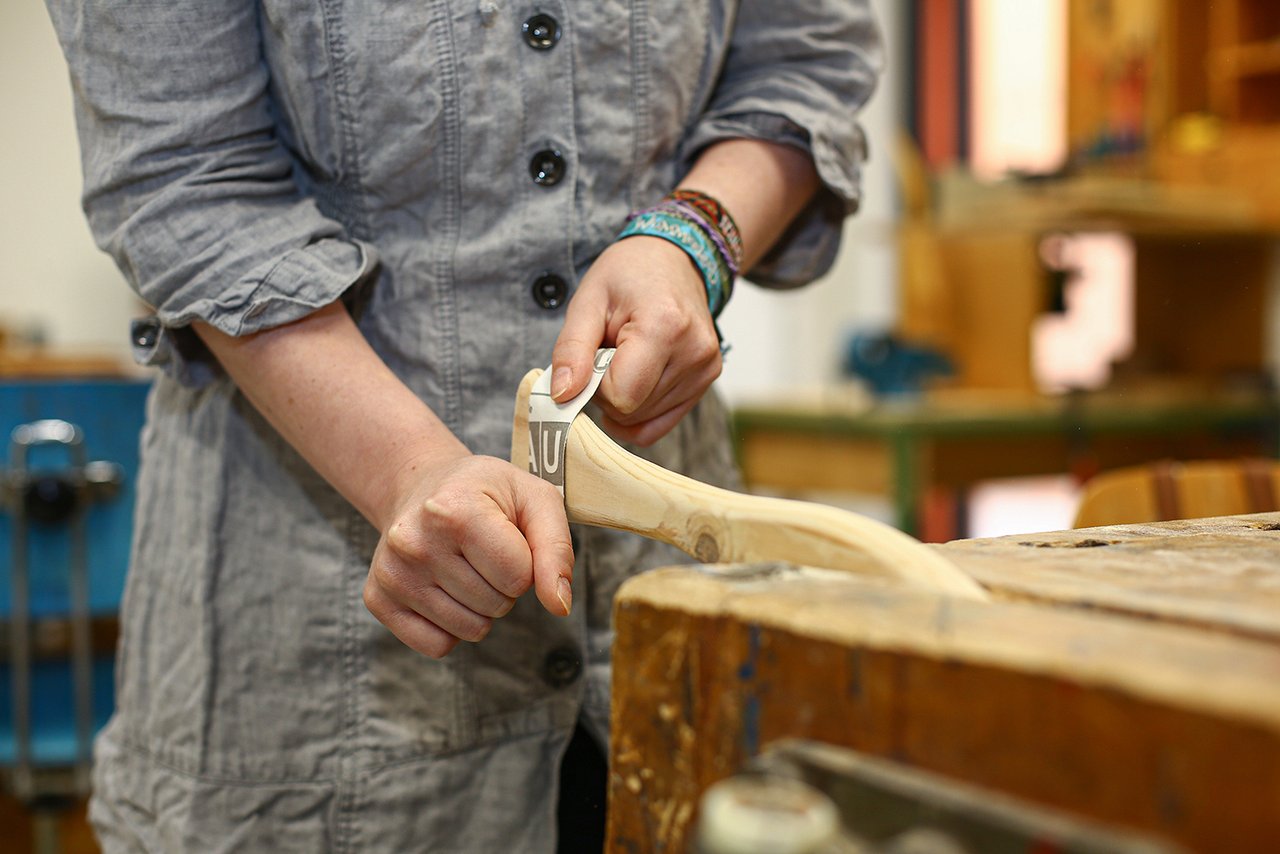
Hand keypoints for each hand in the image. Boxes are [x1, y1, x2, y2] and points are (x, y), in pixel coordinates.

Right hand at [363, 452, 574, 658]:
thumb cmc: (487, 493)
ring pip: (471, 630)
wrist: (422, 485)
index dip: (527, 564)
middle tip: (484, 551)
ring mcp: (391, 573)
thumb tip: (558, 605)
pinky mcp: (378, 600)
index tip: (509, 539)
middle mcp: (413, 542)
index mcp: (453, 510)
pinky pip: (437, 646)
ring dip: (481, 606)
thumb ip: (556, 550)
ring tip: (465, 566)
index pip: (519, 576)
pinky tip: (444, 588)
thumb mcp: (535, 499)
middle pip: (497, 605)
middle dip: (504, 585)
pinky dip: (452, 626)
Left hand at [550, 236, 722, 445]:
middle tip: (610, 351)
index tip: (595, 354)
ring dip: (625, 398)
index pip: (621, 396)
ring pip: (645, 421)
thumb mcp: (587, 301)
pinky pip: (663, 423)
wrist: (671, 258)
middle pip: (633, 411)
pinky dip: (641, 412)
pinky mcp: (708, 378)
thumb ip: (571, 350)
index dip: (595, 384)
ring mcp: (706, 368)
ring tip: (628, 356)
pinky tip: (636, 382)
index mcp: (664, 326)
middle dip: (608, 392)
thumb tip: (562, 396)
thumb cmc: (627, 274)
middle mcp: (694, 351)